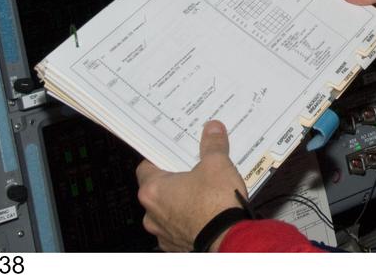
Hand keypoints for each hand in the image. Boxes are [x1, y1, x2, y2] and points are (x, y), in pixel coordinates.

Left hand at [135, 120, 247, 251]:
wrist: (229, 238)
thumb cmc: (216, 203)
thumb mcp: (217, 164)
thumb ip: (212, 145)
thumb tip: (212, 130)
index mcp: (153, 190)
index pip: (146, 167)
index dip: (161, 157)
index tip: (173, 152)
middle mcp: (152, 213)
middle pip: (157, 189)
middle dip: (175, 179)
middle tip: (193, 168)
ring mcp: (163, 232)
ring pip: (167, 210)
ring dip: (181, 202)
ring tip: (203, 191)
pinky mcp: (177, 245)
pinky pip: (179, 227)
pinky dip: (189, 219)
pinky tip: (206, 211)